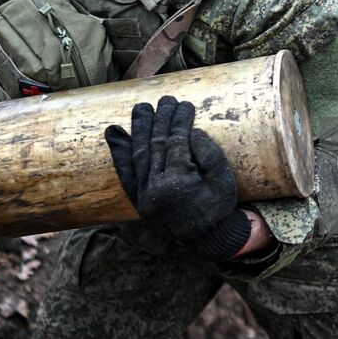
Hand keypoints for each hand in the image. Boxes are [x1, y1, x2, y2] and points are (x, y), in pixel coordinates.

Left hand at [104, 96, 250, 261]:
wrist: (208, 239)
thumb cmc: (219, 206)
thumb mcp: (223, 179)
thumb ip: (209, 154)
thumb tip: (191, 132)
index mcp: (178, 183)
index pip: (175, 142)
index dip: (179, 120)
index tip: (184, 104)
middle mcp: (156, 189)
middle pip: (155, 144)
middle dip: (160, 119)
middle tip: (165, 99)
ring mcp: (144, 195)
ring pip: (137, 155)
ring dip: (138, 129)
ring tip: (141, 108)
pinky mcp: (138, 200)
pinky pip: (126, 173)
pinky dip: (119, 153)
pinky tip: (114, 133)